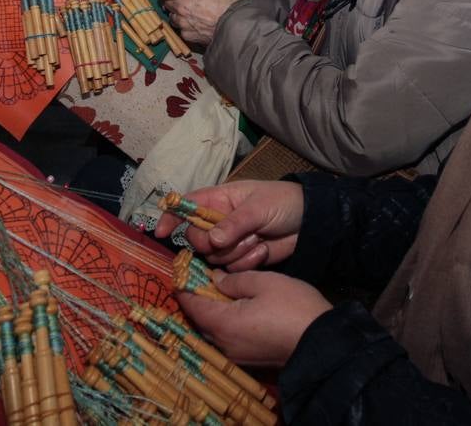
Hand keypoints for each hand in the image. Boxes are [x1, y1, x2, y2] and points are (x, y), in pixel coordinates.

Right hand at [154, 180, 303, 270]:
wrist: (309, 223)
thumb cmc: (282, 203)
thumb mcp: (258, 207)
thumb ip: (234, 223)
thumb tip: (212, 241)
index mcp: (219, 200)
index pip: (187, 206)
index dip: (171, 217)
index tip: (161, 232)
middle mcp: (219, 222)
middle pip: (196, 239)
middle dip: (212, 243)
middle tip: (230, 239)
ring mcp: (229, 242)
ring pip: (214, 257)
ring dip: (236, 252)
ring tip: (257, 239)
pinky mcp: (241, 259)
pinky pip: (232, 269)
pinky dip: (248, 262)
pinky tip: (263, 250)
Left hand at [156, 0, 249, 44]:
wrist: (242, 21)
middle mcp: (180, 9)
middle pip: (165, 3)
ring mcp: (183, 24)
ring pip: (173, 17)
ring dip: (179, 13)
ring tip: (196, 10)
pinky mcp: (189, 37)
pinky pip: (181, 29)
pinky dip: (187, 25)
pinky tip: (200, 21)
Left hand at [178, 270, 330, 368]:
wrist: (323, 344)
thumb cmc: (294, 307)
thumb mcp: (264, 282)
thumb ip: (234, 280)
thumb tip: (215, 278)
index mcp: (223, 323)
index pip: (190, 304)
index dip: (183, 283)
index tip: (181, 265)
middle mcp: (223, 344)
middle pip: (199, 318)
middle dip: (196, 295)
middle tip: (198, 272)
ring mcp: (236, 355)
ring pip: (213, 329)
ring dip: (211, 309)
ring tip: (216, 286)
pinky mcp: (249, 359)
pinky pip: (226, 337)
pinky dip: (224, 321)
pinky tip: (234, 306)